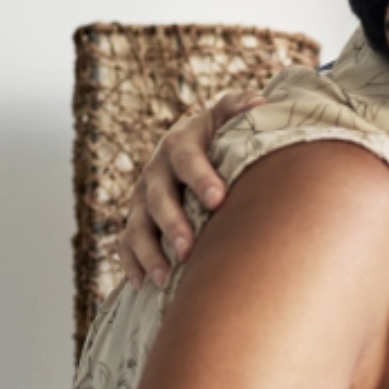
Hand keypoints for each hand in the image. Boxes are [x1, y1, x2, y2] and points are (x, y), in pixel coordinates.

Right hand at [115, 90, 264, 286]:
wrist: (190, 150)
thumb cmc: (218, 137)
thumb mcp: (227, 117)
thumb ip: (241, 107)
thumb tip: (262, 103)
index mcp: (180, 144)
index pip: (187, 158)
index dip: (200, 177)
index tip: (219, 199)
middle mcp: (155, 171)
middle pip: (157, 198)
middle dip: (172, 224)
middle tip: (188, 249)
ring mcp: (141, 199)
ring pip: (137, 226)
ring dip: (149, 252)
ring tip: (165, 277)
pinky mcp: (136, 222)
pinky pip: (126, 244)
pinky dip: (131, 264)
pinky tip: (143, 285)